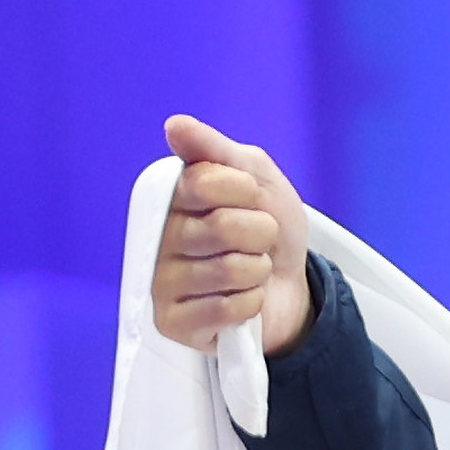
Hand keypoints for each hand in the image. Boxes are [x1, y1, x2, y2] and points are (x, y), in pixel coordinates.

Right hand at [153, 115, 312, 357]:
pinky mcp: (173, 323)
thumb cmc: (268, 231)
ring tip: (252, 271)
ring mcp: (161, 283)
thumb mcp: (255, 177)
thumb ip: (216, 150)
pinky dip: (251, 303)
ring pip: (228, 269)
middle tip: (259, 240)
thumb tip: (175, 126)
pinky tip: (243, 301)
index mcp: (171, 196)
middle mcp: (158, 237)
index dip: (243, 190)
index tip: (252, 198)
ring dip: (257, 270)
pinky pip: (227, 309)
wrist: (291, 289)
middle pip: (220, 226)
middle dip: (259, 233)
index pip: (202, 181)